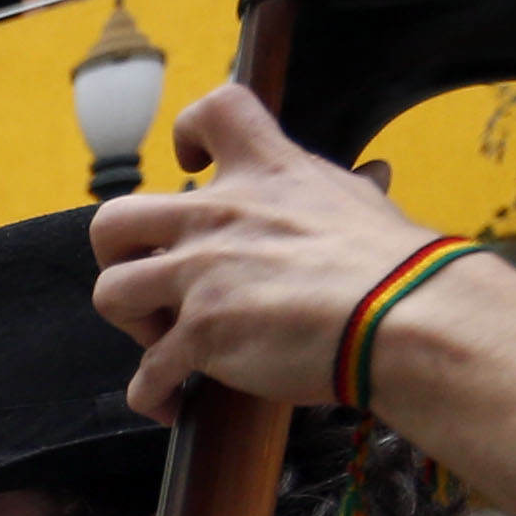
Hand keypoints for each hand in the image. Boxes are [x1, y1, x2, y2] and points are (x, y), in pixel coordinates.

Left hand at [85, 83, 515, 511]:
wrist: (404, 318)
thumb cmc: (398, 266)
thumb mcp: (362, 204)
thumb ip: (341, 194)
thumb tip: (372, 179)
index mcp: (266, 170)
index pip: (212, 111)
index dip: (187, 131)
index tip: (189, 161)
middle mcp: (219, 216)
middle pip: (114, 220)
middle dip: (119, 256)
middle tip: (153, 280)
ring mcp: (202, 275)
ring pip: (111, 292)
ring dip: (131, 322)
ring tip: (164, 341)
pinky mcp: (201, 334)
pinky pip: (148, 373)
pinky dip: (152, 394)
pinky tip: (173, 403)